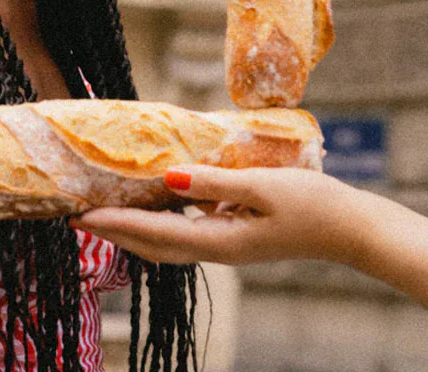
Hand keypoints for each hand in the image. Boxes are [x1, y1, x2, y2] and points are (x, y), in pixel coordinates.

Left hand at [72, 165, 364, 267]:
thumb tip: (166, 178)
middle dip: (114, 232)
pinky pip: (186, 230)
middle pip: (153, 245)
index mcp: (220, 242)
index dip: (115, 225)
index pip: (155, 234)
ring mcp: (228, 245)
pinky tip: (155, 202)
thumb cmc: (312, 203)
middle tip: (76, 218)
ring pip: (168, 241)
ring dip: (133, 229)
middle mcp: (217, 249)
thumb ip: (213, 182)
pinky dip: (160, 221)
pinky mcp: (237, 235)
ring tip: (103, 212)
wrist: (352, 229)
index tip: (81, 218)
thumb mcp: (261, 186)